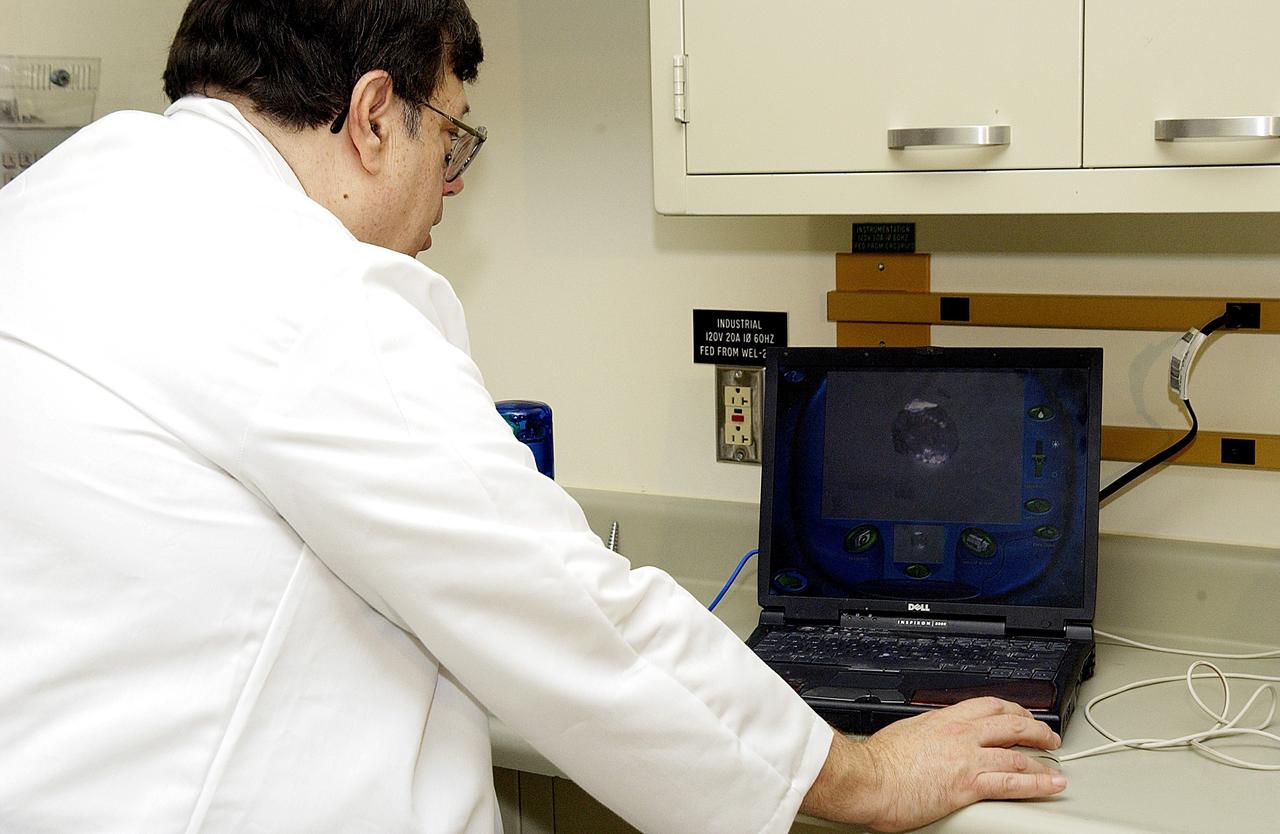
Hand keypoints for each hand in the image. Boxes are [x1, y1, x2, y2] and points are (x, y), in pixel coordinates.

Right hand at [800, 697, 1065, 831]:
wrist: (868, 778)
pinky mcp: (970, 783)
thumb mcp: (903, 732)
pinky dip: (1038, 782)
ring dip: (1042, 756)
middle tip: (1045, 734)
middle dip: (1033, 727)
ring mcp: (968, 758)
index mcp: (942, 719)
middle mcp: (960, 735)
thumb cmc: (876, 761)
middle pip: (1009, 722)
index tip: (1017, 713)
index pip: (985, 705)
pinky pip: (1014, 782)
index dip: (1008, 708)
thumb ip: (922, 733)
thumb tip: (924, 739)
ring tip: (1055, 760)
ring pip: (1017, 752)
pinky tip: (1052, 784)